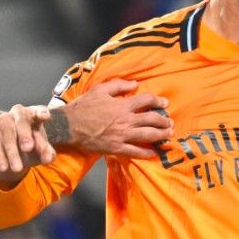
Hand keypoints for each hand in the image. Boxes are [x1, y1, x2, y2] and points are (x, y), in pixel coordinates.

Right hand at [0, 103, 56, 188]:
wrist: (13, 155)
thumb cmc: (32, 148)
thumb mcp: (42, 152)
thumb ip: (47, 153)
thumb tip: (48, 158)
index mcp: (35, 115)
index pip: (39, 110)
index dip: (42, 112)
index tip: (45, 117)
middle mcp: (19, 113)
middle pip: (22, 119)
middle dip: (25, 133)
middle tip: (28, 148)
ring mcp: (4, 118)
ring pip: (7, 131)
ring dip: (12, 150)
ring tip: (17, 168)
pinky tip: (4, 167)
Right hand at [56, 79, 173, 158]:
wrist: (69, 126)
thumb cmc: (83, 106)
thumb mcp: (100, 89)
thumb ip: (118, 85)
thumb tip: (135, 84)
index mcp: (122, 105)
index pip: (146, 100)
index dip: (158, 101)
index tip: (164, 103)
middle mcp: (126, 120)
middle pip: (152, 119)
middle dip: (164, 121)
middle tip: (169, 122)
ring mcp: (122, 135)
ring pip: (148, 135)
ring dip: (161, 135)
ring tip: (168, 135)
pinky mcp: (116, 148)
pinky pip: (135, 152)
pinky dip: (146, 153)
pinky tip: (153, 154)